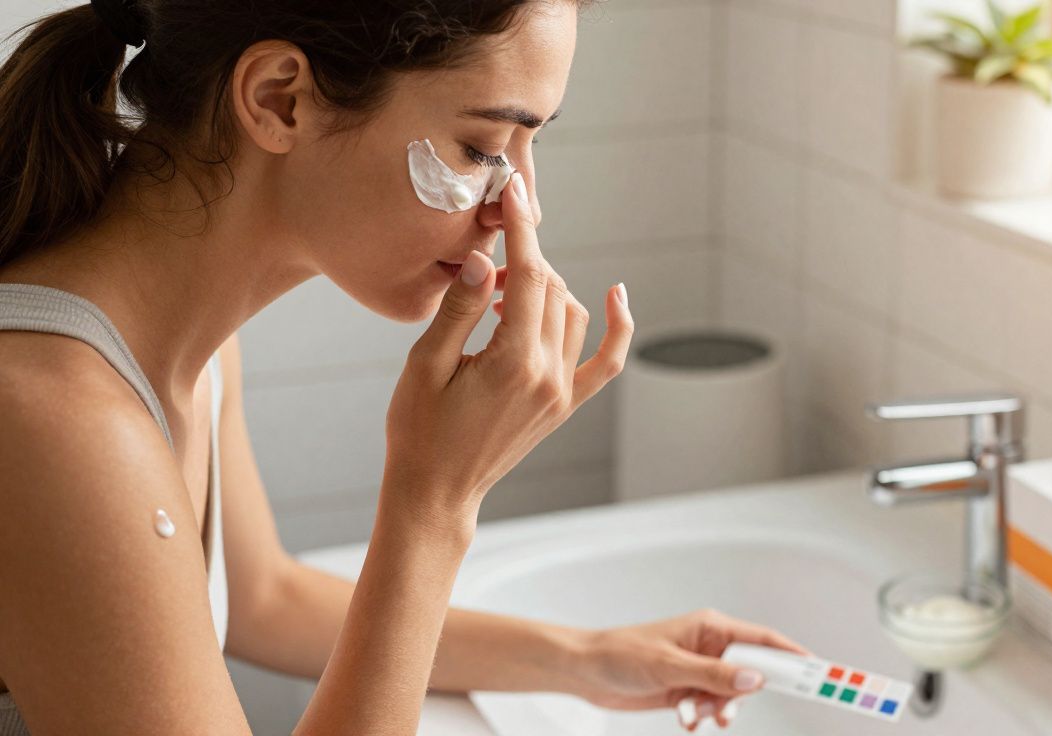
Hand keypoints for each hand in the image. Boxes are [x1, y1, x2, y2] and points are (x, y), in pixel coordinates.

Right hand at [383, 172, 633, 526]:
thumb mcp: (426, 364)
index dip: (521, 228)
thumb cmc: (419, 430)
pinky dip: (619, 327)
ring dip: (546, 288)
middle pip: (552, 289)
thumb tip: (488, 259)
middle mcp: (548, 377)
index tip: (515, 190)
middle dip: (525, 259)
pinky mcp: (565, 404)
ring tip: (501, 293)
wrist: (437, 490)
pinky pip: (607, 361)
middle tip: (487, 260)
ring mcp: (562, 392)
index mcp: (513, 363)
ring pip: (573, 313)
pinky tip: (619, 295)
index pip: (530, 276)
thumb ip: (461, 309)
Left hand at [571, 609, 810, 730]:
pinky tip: (684, 718)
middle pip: (752, 673)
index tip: (820, 674)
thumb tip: (755, 680)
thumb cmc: (620, 654)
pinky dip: (702, 716)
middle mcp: (711, 647)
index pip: (765, 642)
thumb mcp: (669, 666)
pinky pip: (711, 707)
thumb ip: (714, 675)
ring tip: (697, 715)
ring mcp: (700, 669)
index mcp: (712, 627)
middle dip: (743, 695)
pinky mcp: (688, 690)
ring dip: (718, 709)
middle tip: (729, 711)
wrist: (585, 672)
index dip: (795, 657)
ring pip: (732, 696)